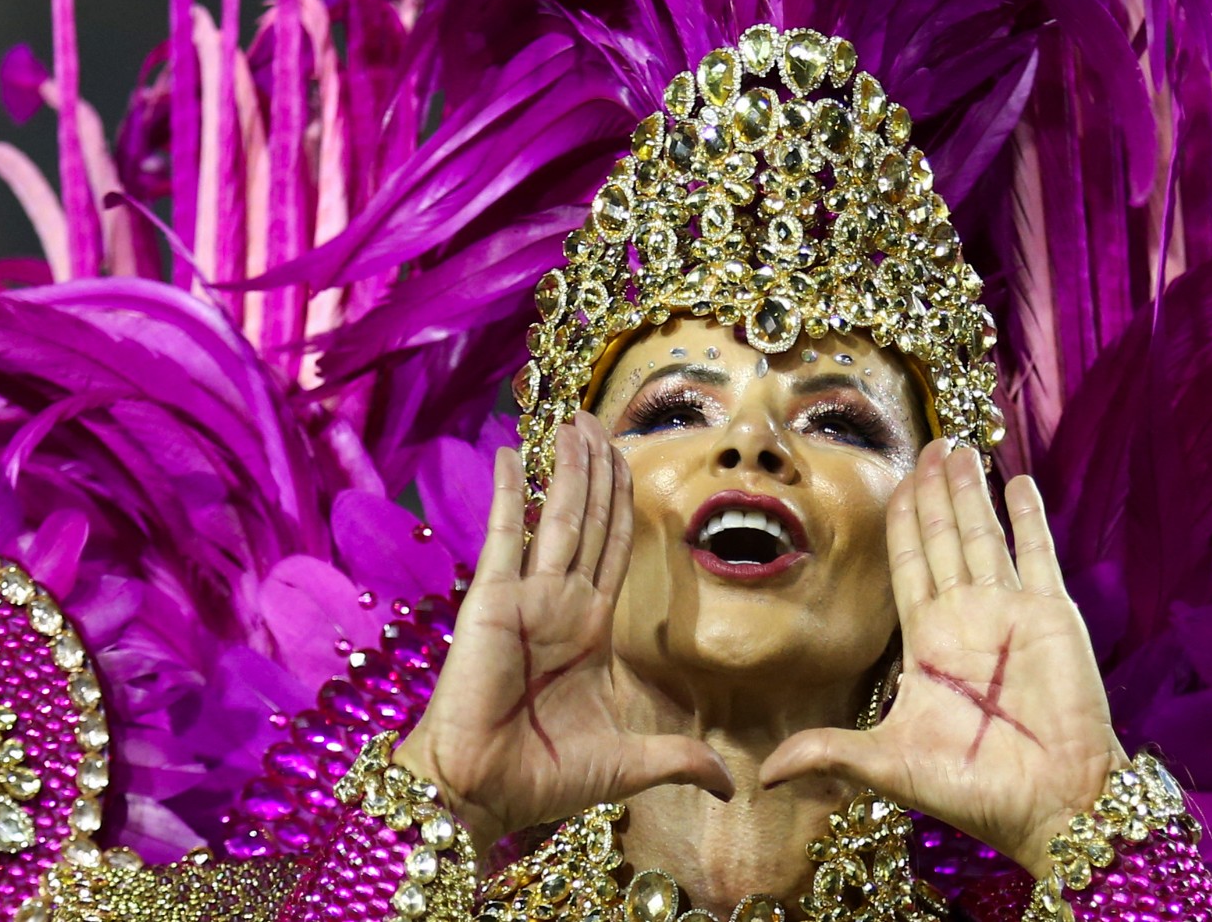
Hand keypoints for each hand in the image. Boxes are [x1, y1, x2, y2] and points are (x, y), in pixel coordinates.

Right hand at [395, 413, 732, 849]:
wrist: (479, 792)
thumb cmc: (540, 779)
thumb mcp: (627, 764)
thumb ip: (678, 759)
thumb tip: (732, 784)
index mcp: (589, 630)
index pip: (614, 550)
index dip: (623, 504)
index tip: (626, 459)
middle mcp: (560, 604)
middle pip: (591, 520)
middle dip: (598, 470)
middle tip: (599, 419)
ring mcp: (526, 598)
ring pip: (559, 517)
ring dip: (569, 468)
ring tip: (576, 420)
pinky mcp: (491, 601)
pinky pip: (504, 536)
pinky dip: (510, 494)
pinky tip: (514, 455)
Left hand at [760, 440, 1126, 875]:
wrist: (1052, 806)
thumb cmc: (974, 790)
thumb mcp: (889, 765)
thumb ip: (830, 752)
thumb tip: (763, 773)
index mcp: (927, 642)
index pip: (906, 565)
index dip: (900, 522)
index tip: (895, 482)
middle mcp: (966, 617)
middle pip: (942, 537)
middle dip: (933, 491)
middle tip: (929, 444)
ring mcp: (1009, 612)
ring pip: (982, 534)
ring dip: (970, 491)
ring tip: (959, 448)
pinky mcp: (1050, 615)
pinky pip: (1036, 554)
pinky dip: (1026, 518)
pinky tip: (1016, 482)